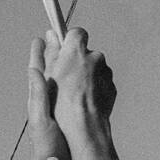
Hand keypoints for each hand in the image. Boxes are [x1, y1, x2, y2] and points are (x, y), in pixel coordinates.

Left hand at [27, 36, 73, 159]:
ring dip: (67, 69)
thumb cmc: (47, 149)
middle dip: (54, 56)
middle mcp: (46, 104)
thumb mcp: (41, 120)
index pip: (37, 70)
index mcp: (38, 100)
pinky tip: (86, 84)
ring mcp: (57, 112)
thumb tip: (34, 70)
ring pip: (62, 84)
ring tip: (73, 56)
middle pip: (50, 73)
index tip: (41, 37)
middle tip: (59, 39)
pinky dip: (78, 87)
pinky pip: (73, 98)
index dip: (38, 53)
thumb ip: (38, 96)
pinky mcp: (68, 120)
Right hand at [42, 27, 115, 154]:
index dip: (69, 42)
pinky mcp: (112, 86)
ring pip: (94, 68)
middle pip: (85, 52)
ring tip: (73, 93)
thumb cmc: (63, 103)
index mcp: (77, 50)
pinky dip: (94, 88)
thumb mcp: (48, 74)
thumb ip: (51, 51)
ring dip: (86, 75)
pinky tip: (83, 100)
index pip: (76, 32)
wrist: (84, 126)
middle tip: (65, 77)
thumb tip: (51, 36)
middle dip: (77, 61)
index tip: (63, 50)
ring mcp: (106, 72)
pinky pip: (101, 82)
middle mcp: (95, 56)